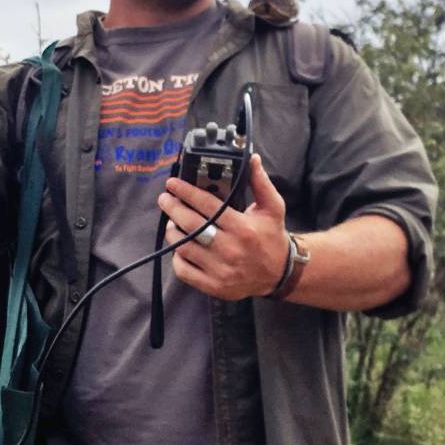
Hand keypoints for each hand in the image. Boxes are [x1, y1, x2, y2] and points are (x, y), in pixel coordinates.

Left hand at [158, 155, 290, 300]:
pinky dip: (177, 257)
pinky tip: (180, 247)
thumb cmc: (272, 237)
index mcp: (243, 228)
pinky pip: (184, 270)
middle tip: (165, 199)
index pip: (207, 206)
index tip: (172, 184)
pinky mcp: (214, 286)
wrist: (279, 274)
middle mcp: (230, 249)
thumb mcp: (272, 208)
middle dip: (173, 208)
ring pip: (183, 247)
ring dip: (173, 231)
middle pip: (190, 225)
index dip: (186, 192)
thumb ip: (260, 183)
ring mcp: (220, 270)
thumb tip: (252, 158)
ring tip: (172, 221)